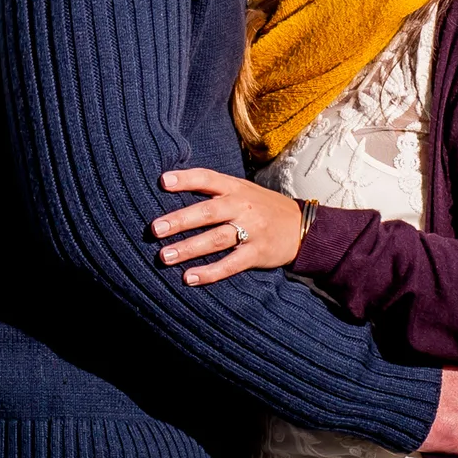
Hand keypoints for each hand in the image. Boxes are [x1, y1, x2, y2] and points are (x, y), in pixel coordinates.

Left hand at [154, 168, 303, 284]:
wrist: (302, 227)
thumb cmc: (262, 207)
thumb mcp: (242, 190)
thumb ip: (215, 190)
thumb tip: (173, 187)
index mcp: (236, 188)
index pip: (208, 178)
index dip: (186, 179)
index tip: (163, 181)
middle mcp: (242, 207)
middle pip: (208, 212)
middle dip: (180, 220)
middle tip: (155, 229)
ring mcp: (251, 231)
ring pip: (216, 239)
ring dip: (189, 248)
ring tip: (164, 256)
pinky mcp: (257, 253)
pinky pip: (231, 265)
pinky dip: (210, 272)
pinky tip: (189, 278)